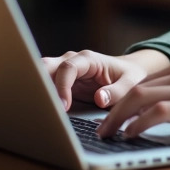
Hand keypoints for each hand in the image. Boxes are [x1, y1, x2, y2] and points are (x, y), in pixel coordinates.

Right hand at [42, 49, 167, 110]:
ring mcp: (63, 70)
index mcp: (88, 60)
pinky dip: (41, 96)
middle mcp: (71, 61)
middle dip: (40, 84)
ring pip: (41, 75)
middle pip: (46, 67)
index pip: (67, 68)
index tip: (63, 106)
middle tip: (41, 107)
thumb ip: (117, 91)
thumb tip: (99, 98)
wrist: (127, 72)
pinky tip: (42, 110)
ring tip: (38, 110)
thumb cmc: (129, 76)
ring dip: (38, 91)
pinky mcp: (60, 82)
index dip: (62, 87)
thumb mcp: (131, 83)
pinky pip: (45, 86)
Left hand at [96, 61, 169, 138]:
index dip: (121, 100)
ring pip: (139, 98)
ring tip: (107, 134)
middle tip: (100, 128)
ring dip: (117, 118)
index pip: (143, 82)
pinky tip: (130, 135)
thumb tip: (165, 114)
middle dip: (111, 109)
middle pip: (134, 89)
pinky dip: (138, 123)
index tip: (110, 116)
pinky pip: (157, 113)